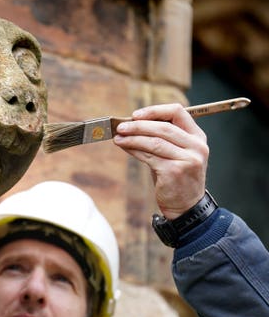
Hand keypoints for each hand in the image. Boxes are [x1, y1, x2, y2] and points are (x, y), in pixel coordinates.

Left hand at [113, 103, 208, 219]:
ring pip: (154, 142)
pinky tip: (124, 147)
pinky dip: (134, 150)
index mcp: (197, 137)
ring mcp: (187, 159)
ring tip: (118, 137)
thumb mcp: (174, 153)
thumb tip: (130, 125)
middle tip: (120, 127)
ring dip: (132, 138)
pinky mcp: (174, 171)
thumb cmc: (175, 177)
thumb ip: (159, 138)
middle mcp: (196, 146)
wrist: (186, 206)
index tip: (135, 115)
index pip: (178, 112)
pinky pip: (149, 156)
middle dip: (138, 125)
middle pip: (163, 127)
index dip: (154, 111)